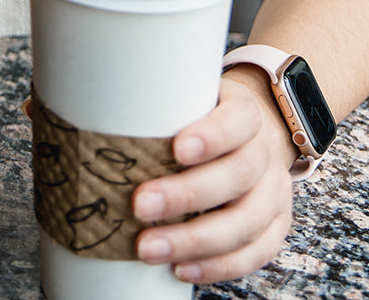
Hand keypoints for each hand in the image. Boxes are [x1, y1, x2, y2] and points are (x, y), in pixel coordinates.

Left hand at [132, 73, 296, 285]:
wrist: (250, 134)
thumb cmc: (202, 118)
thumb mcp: (187, 98)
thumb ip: (159, 106)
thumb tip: (92, 120)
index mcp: (245, 113)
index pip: (238, 120)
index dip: (211, 136)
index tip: (176, 149)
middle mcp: (265, 152)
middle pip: (238, 175)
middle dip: (187, 195)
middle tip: (140, 206)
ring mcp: (275, 191)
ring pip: (247, 221)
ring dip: (196, 241)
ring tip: (150, 248)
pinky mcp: (276, 224)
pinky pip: (256, 253)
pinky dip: (219, 266)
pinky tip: (182, 269)